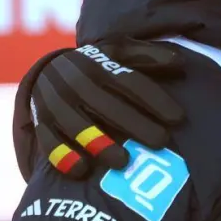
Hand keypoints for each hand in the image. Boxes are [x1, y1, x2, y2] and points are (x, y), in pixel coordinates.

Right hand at [11, 39, 185, 179]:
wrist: (46, 70)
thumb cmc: (95, 65)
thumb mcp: (119, 51)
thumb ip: (147, 56)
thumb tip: (179, 62)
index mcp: (99, 65)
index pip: (130, 82)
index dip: (155, 100)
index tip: (178, 118)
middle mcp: (76, 83)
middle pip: (107, 106)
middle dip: (135, 124)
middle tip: (161, 143)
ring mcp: (56, 104)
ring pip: (77, 125)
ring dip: (99, 143)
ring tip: (123, 161)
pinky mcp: (41, 123)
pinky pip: (48, 141)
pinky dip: (63, 156)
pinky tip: (83, 170)